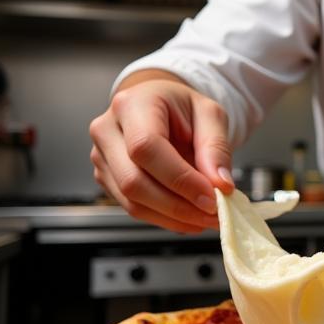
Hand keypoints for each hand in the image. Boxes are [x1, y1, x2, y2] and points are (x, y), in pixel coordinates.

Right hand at [89, 73, 234, 232]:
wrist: (163, 106)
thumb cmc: (183, 107)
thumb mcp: (211, 115)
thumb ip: (216, 148)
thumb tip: (220, 184)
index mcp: (132, 104)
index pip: (146, 147)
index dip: (179, 178)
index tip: (210, 197)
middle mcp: (108, 130)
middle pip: (133, 181)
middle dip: (178, 205)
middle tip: (214, 213)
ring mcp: (102, 157)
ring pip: (132, 201)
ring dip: (174, 217)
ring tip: (207, 217)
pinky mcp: (107, 178)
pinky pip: (133, 207)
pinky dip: (165, 218)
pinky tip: (190, 216)